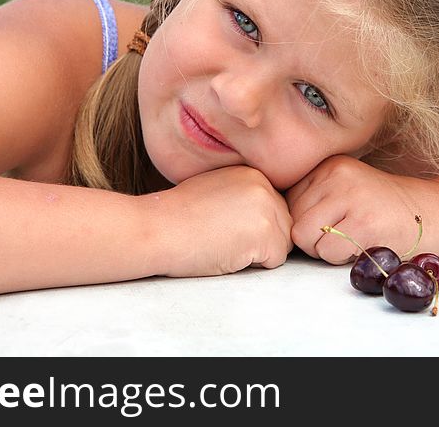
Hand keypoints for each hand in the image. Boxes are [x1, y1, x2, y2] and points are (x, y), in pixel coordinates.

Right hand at [149, 165, 292, 276]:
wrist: (156, 229)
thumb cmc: (175, 217)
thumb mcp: (214, 190)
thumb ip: (242, 197)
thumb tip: (259, 218)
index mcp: (251, 173)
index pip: (272, 209)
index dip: (249, 226)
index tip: (221, 225)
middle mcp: (264, 185)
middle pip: (282, 225)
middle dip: (259, 239)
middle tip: (222, 237)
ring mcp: (267, 207)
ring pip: (282, 243)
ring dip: (258, 253)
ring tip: (224, 243)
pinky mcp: (265, 233)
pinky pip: (275, 260)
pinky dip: (253, 265)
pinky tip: (227, 252)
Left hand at [286, 155, 436, 263]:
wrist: (436, 212)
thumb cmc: (385, 208)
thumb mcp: (347, 188)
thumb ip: (314, 197)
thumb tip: (273, 220)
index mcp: (329, 165)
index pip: (288, 203)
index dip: (306, 223)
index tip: (334, 223)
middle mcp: (336, 174)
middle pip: (293, 222)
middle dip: (313, 239)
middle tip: (344, 235)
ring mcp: (351, 196)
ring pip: (305, 238)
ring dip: (325, 250)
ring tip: (353, 239)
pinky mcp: (364, 221)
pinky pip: (327, 252)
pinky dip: (341, 259)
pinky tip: (363, 246)